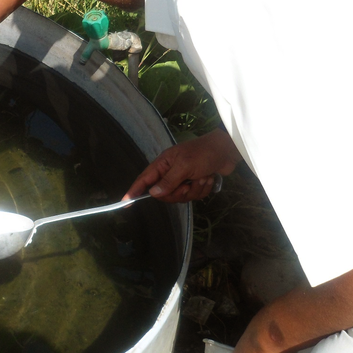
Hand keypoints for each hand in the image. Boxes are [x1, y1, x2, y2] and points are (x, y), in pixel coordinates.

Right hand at [123, 129, 240, 202]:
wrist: (227, 151)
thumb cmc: (203, 153)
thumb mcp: (184, 166)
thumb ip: (168, 181)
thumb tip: (153, 193)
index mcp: (163, 164)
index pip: (144, 179)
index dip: (134, 190)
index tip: (125, 202)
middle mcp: (170, 172)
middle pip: (164, 194)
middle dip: (179, 192)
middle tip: (188, 184)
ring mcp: (183, 179)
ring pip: (181, 196)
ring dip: (195, 190)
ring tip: (203, 177)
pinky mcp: (195, 183)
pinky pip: (194, 196)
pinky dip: (203, 189)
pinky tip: (209, 178)